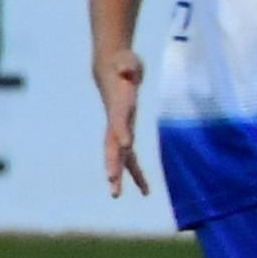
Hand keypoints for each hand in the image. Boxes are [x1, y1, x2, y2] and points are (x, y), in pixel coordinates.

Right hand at [96, 47, 147, 197]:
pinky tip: (145, 189)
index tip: (126, 145)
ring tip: (119, 196)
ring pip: (119, 158)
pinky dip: (136, 172)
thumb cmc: (122, 64)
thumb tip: (127, 70)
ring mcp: (118, 130)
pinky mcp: (125, 132)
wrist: (111, 69)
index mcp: (118, 107)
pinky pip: (130, 158)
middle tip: (113, 187)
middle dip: (112, 167)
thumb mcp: (127, 61)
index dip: (122, 132)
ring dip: (121, 177)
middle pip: (111, 148)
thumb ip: (127, 66)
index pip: (118, 122)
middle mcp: (116, 123)